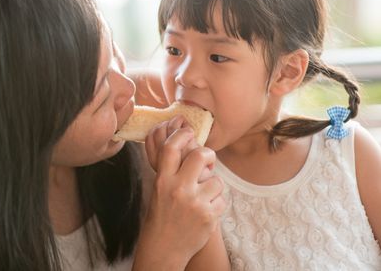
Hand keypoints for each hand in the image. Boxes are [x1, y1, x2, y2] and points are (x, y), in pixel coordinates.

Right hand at [133, 120, 225, 269]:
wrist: (163, 248)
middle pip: (200, 155)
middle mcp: (178, 189)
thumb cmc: (162, 215)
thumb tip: (193, 148)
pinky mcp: (209, 216)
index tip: (188, 132)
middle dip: (208, 154)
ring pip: (216, 180)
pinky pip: (221, 199)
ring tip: (203, 197)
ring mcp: (195, 203)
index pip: (171, 147)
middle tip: (207, 159)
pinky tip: (205, 211)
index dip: (181, 134)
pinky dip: (216, 203)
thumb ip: (172, 170)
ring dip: (213, 186)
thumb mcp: (159, 189)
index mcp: (162, 180)